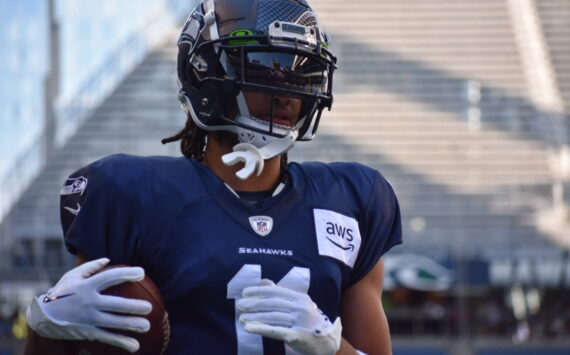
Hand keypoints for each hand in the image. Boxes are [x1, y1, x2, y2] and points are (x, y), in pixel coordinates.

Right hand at [26, 258, 152, 352]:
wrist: (42, 317)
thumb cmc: (61, 292)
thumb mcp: (72, 276)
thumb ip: (91, 267)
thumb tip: (109, 260)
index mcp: (86, 286)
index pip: (109, 277)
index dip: (126, 274)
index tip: (142, 273)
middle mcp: (89, 302)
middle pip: (114, 304)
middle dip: (132, 306)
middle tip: (148, 307)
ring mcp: (88, 318)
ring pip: (113, 323)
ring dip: (130, 325)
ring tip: (146, 326)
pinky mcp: (88, 332)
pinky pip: (107, 337)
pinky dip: (121, 342)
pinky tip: (135, 345)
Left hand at [237, 279, 341, 354]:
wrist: (326, 342)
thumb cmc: (308, 321)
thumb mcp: (298, 304)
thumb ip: (281, 293)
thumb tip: (263, 281)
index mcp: (300, 298)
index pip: (276, 291)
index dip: (259, 291)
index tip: (244, 293)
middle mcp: (300, 308)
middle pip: (273, 304)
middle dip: (254, 304)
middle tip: (239, 306)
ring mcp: (300, 322)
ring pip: (272, 317)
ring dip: (254, 317)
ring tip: (242, 318)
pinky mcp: (297, 336)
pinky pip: (275, 331)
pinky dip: (260, 329)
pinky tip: (249, 328)